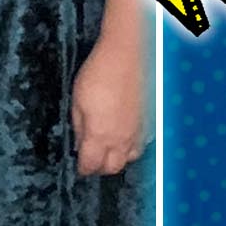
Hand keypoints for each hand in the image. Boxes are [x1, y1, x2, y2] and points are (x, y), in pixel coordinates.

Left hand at [71, 42, 148, 176]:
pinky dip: (132, 147)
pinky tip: (126, 138)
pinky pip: (142, 145)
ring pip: (130, 159)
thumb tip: (80, 144)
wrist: (126, 56)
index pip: (91, 164)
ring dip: (118, 159)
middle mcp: (121, 139)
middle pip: (112, 168)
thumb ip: (79, 127)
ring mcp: (138, 132)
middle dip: (100, 168)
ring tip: (108, 151)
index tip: (80, 167)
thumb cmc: (98, 74)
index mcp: (99, 135)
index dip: (84, 169)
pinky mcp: (148, 122)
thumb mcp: (77, 101)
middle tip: (92, 161)